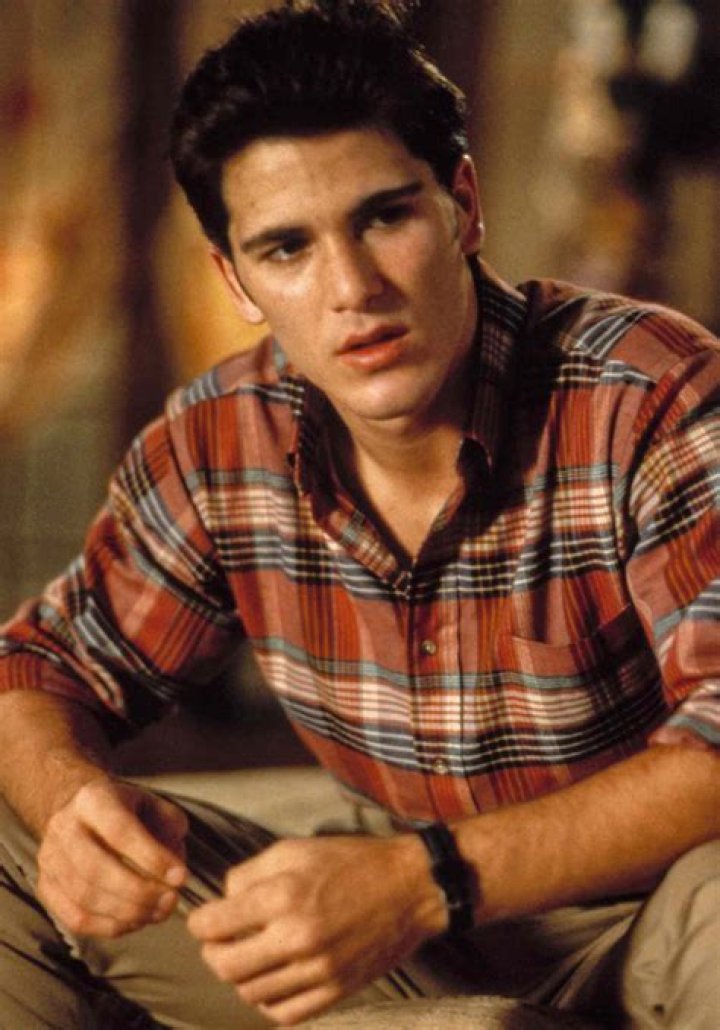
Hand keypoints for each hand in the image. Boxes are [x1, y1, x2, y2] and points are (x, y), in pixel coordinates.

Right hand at [37, 778, 187, 937]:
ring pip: (85, 897)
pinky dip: (109, 927)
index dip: (152, 858)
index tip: (180, 876)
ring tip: (159, 911)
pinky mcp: (46, 887)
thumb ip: (170, 826)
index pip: (120, 831)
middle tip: (170, 899)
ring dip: (128, 913)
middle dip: (139, 892)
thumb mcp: (152, 803)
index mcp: (93, 799)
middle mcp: (64, 827)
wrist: (80, 813)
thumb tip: (175, 862)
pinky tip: (135, 921)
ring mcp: (50, 859)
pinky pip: (75, 918)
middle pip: (96, 869)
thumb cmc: (123, 811)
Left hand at [187, 834, 445, 1025]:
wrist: (409, 887)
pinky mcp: (335, 991)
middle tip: (221, 941)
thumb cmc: (351, 862)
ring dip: (242, 976)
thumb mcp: (294, 850)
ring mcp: (317, 970)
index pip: (213, 925)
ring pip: (250, 993)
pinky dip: (269, 1000)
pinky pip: (283, 1013)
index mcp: (283, 896)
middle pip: (225, 967)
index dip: (199, 923)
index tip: (203, 921)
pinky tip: (274, 978)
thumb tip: (223, 901)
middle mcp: (296, 937)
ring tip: (252, 955)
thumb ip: (249, 874)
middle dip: (214, 953)